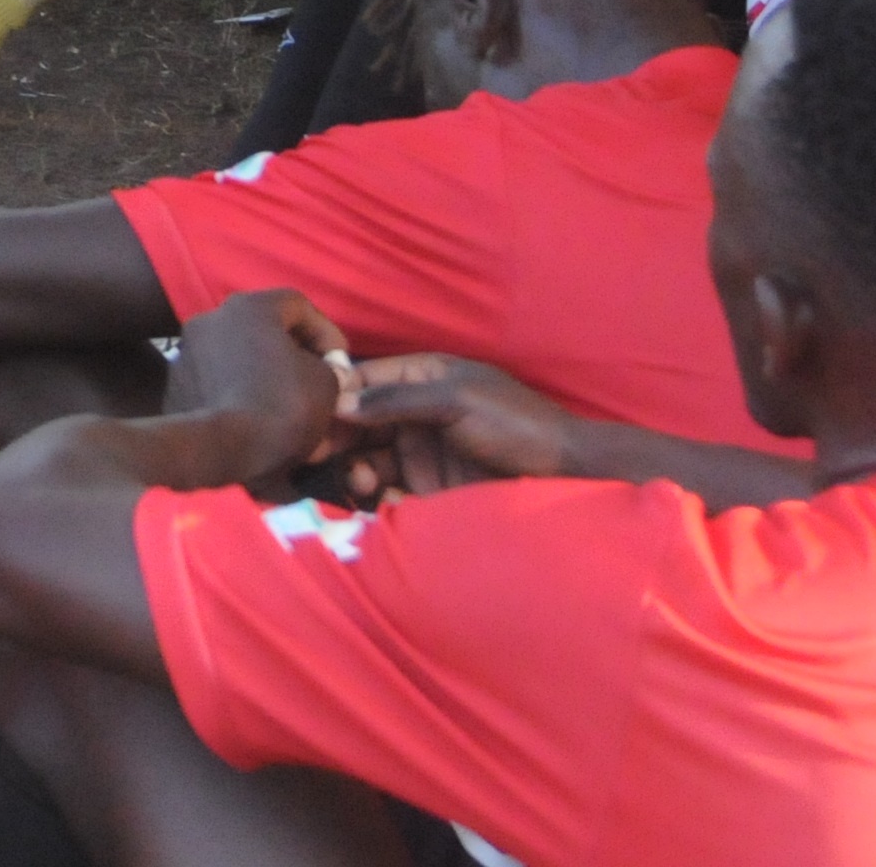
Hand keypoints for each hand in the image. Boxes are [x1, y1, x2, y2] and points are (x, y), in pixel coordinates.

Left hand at [164, 291, 354, 478]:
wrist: (219, 449)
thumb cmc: (281, 406)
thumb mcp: (326, 384)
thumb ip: (331, 371)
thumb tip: (328, 374)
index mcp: (248, 307)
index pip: (297, 304)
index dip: (326, 333)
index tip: (340, 365)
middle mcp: (211, 318)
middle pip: (265, 331)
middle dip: (296, 358)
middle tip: (318, 386)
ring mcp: (187, 352)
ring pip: (240, 359)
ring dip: (268, 378)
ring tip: (290, 411)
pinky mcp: (175, 385)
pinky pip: (219, 383)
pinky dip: (241, 395)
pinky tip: (259, 422)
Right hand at [338, 355, 581, 498]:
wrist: (564, 472)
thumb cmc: (514, 423)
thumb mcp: (455, 401)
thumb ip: (396, 401)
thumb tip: (339, 402)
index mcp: (422, 377)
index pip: (365, 378)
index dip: (336, 393)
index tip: (310, 414)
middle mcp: (416, 412)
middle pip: (361, 420)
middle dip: (339, 436)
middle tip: (318, 454)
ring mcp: (423, 450)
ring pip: (370, 456)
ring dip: (358, 467)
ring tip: (361, 481)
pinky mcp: (429, 487)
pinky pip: (391, 489)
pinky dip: (379, 494)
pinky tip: (383, 498)